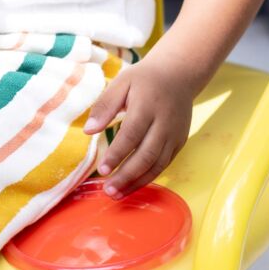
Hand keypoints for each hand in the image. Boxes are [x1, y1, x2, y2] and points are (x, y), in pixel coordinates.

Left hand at [83, 55, 193, 198]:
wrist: (178, 74)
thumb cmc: (144, 79)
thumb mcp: (122, 82)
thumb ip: (105, 105)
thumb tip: (88, 131)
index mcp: (147, 105)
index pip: (132, 134)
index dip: (117, 154)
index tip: (101, 170)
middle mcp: (164, 122)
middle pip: (146, 154)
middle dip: (127, 175)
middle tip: (108, 191)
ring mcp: (175, 134)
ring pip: (158, 164)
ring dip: (137, 182)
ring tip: (117, 194)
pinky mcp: (180, 142)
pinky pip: (165, 164)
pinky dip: (149, 177)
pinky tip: (132, 185)